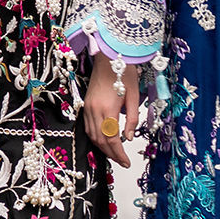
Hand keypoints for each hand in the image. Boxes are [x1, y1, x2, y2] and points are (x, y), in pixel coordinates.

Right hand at [84, 51, 141, 168]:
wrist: (108, 57)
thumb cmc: (124, 74)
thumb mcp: (134, 97)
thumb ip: (132, 119)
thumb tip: (129, 138)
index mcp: (107, 109)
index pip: (112, 139)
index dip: (119, 153)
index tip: (127, 162)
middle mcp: (94, 110)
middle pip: (100, 140)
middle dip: (111, 154)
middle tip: (122, 161)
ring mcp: (87, 107)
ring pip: (92, 135)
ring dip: (103, 147)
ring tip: (115, 154)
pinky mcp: (85, 104)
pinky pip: (87, 127)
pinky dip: (95, 137)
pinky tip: (103, 141)